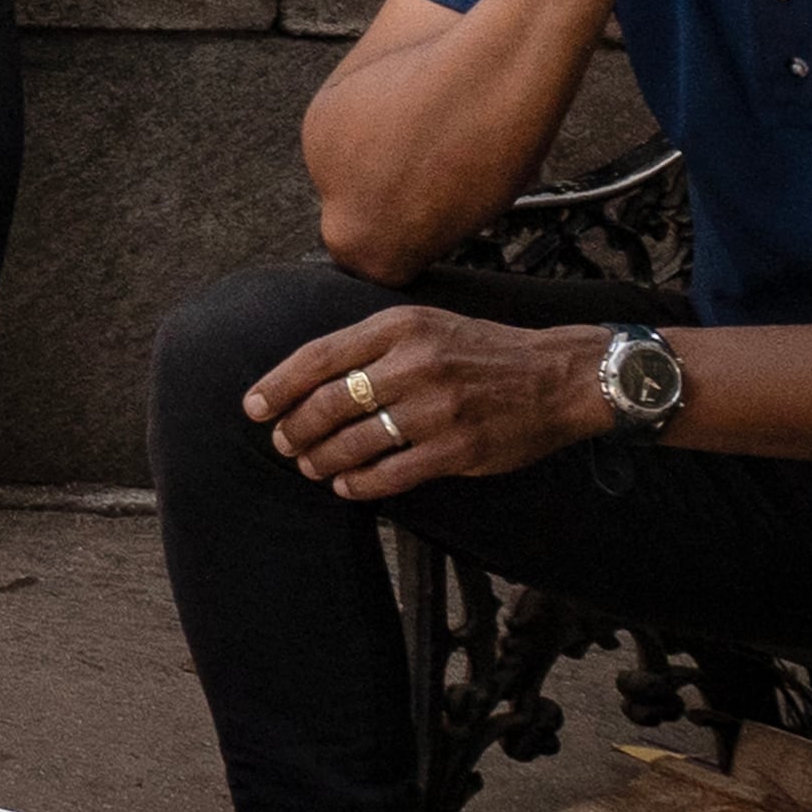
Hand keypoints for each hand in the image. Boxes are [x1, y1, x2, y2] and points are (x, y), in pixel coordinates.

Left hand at [244, 305, 610, 498]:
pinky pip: (391, 473)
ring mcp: (436, 409)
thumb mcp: (424, 324)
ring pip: (355, 442)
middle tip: (282, 443)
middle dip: (295, 429)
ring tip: (311, 466)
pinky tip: (348, 486)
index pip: (318, 357)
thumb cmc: (482, 350)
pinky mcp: (457, 449)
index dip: (278, 386)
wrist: (558, 375)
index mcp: (398, 326)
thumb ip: (371, 344)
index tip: (253, 406)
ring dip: (322, 460)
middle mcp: (413, 364)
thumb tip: (311, 376)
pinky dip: (360, 484)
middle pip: (329, 403)